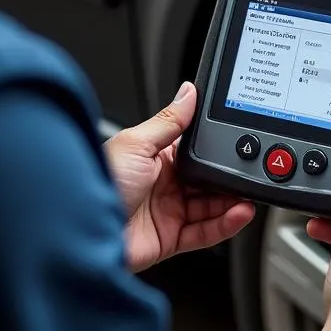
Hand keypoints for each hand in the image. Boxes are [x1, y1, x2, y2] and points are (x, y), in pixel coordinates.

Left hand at [104, 82, 254, 271]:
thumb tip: (189, 91)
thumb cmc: (98, 182)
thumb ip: (170, 121)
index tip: (241, 142)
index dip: (217, 148)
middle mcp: (163, 183)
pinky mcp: (170, 238)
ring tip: (249, 193)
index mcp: (155, 156)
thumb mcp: (136, 142)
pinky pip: (206, 231)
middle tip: (250, 169)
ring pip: (212, 205)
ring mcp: (167, 211)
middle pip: (208, 179)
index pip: (196, 149)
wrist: (80, 231)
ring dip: (232, 200)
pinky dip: (225, 224)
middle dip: (229, 176)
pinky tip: (239, 212)